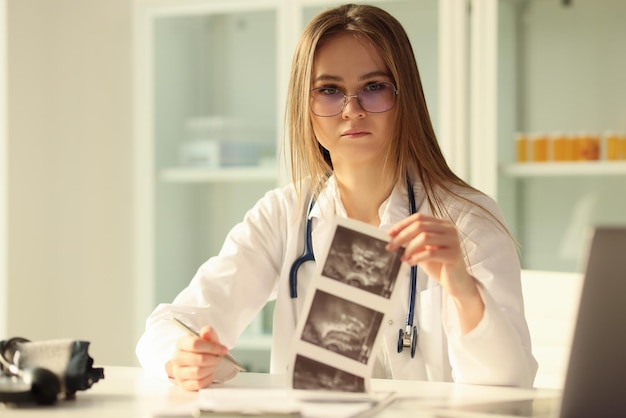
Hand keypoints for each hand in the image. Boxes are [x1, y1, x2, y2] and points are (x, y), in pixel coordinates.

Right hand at [166, 326, 228, 390]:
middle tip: (219, 358)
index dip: (212, 347)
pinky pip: (198, 384)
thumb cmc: (203, 349)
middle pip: (199, 359)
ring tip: (214, 364)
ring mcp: (178, 372)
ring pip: (198, 372)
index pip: (195, 344)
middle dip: (214, 359)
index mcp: (181, 343)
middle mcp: (177, 358)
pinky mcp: (183, 384)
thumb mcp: (208, 338)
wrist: (199, 362)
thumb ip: (208, 333)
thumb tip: (206, 332)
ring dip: (211, 368)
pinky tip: (210, 373)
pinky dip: (208, 378)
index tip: (222, 349)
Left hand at [387, 213, 483, 331]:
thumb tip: (392, 237)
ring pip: (425, 237)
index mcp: (442, 224)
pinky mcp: (454, 255)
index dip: (402, 224)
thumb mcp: (423, 250)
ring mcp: (453, 241)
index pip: (419, 218)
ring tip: (402, 257)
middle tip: (390, 247)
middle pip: (420, 226)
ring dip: (409, 248)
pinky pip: (431, 253)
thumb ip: (412, 241)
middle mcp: (449, 229)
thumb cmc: (439, 265)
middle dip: (402, 236)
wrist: (457, 283)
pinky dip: (417, 257)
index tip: (389, 234)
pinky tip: (410, 263)